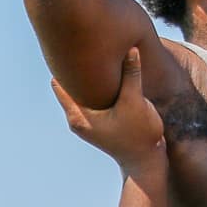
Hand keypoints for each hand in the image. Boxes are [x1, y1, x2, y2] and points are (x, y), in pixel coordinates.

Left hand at [51, 47, 166, 176]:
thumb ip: (131, 75)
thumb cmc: (139, 135)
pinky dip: (94, 86)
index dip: (65, 65)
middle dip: (75, 68)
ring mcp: (86, 121)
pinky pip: (89, 97)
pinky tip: (105, 72)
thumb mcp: (135, 101)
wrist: (147, 161)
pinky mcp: (97, 121)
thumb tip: (131, 49)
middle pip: (67, 86)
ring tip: (92, 54)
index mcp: (78, 115)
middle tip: (81, 44)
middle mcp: (77, 118)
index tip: (71, 47)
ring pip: (79, 91)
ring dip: (86, 77)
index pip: (59, 83)